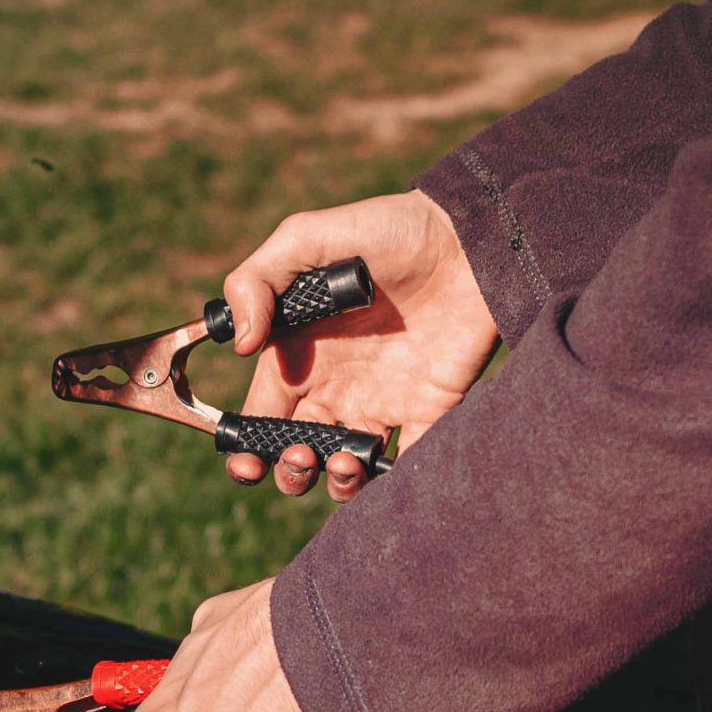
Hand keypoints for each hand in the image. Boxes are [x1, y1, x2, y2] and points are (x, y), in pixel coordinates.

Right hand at [220, 190, 498, 500]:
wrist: (470, 235)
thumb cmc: (386, 229)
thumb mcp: (306, 237)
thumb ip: (256, 281)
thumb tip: (240, 346)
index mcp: (298, 354)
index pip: (260, 416)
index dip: (246, 448)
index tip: (247, 463)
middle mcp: (335, 386)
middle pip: (296, 453)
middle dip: (289, 472)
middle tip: (303, 456)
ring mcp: (383, 401)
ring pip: (345, 469)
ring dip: (334, 482)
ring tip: (344, 460)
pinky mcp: (430, 410)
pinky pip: (407, 463)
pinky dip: (391, 482)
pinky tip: (383, 467)